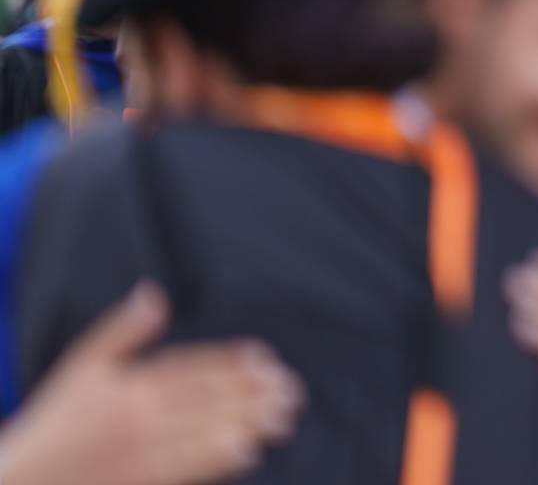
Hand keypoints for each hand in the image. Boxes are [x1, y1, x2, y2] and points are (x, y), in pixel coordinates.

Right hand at [0, 281, 303, 484]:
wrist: (24, 479)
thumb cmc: (55, 419)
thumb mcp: (81, 364)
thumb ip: (121, 330)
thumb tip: (152, 293)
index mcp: (128, 385)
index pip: (190, 369)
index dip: (230, 363)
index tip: (265, 359)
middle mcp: (138, 417)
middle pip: (205, 401)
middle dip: (252, 393)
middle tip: (290, 388)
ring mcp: (141, 451)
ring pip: (203, 433)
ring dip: (246, 423)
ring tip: (282, 416)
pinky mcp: (141, 481)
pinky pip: (186, 469)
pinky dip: (218, 460)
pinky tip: (249, 451)